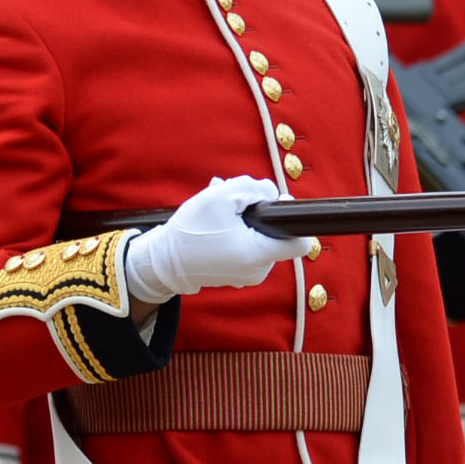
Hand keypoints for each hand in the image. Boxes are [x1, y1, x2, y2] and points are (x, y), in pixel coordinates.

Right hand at [123, 174, 298, 302]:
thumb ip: (252, 188)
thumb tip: (272, 193)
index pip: (300, 242)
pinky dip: (235, 232)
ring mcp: (248, 275)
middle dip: (256, 212)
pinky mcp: (237, 274)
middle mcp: (259, 270)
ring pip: (259, 238)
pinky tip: (216, 223)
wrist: (163, 262)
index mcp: (258, 255)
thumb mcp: (220, 196)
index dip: (291, 218)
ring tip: (217, 210)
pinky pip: (246, 248)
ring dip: (243, 219)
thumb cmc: (190, 231)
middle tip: (229, 201)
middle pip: (275, 233)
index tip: (273, 205)